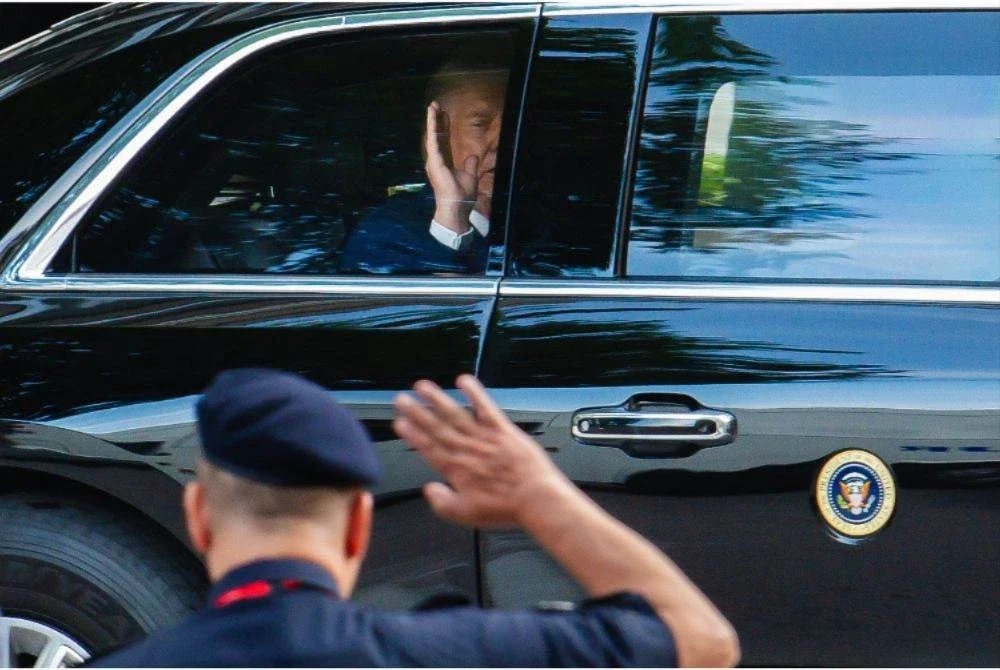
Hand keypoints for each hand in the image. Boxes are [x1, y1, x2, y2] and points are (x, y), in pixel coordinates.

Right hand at [393, 374, 569, 527]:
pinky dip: (473, 392)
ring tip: (421, 386)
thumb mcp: (466, 514)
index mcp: (456, 469)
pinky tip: (463, 380)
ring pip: (455, 413)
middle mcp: (466, 449)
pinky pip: (484, 406)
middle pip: (436, 427)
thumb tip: (429, 490)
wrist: (535, 498)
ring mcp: (483, 436)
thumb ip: (442, 503)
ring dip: (436, 399)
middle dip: (417, 412)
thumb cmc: (505, 508)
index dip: (412, 434)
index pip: (428, 447)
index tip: (400, 423)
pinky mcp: (502, 429)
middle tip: (401, 400)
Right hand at [424, 101, 475, 233]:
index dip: (443, 127)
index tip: (444, 114)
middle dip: (435, 120)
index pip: (443, 141)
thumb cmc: (462, 195)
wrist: (457, 208)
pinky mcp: (434, 162)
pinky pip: (433, 141)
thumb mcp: (470, 176)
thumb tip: (473, 156)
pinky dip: (432, 128)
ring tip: (432, 105)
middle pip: (436, 136)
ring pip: (432, 136)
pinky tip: (432, 116)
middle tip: (435, 104)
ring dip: (432, 120)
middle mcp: (436, 161)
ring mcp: (434, 161)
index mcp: (443, 163)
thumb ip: (470, 165)